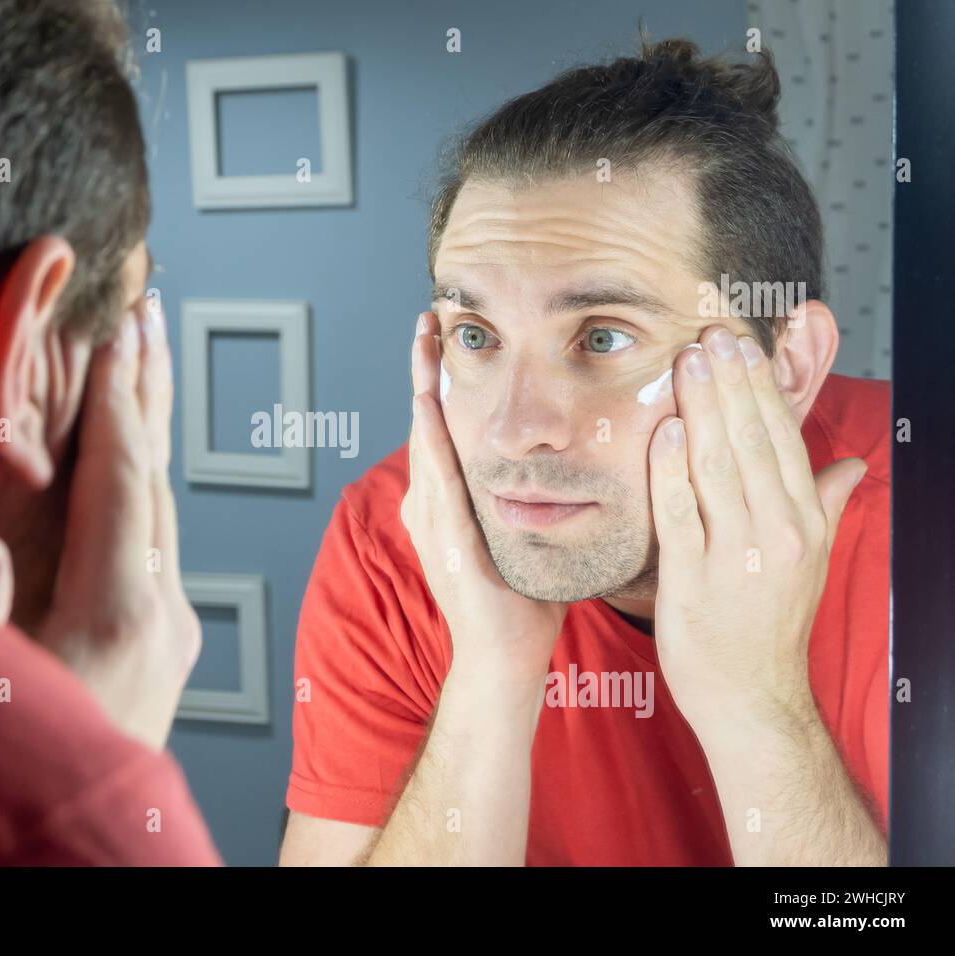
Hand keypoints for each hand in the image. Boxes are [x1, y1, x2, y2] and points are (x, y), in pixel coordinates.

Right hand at [35, 302, 199, 750]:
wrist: (81, 860)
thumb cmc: (24, 776)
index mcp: (123, 612)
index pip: (122, 478)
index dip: (117, 399)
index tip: (117, 330)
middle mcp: (164, 614)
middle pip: (156, 477)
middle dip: (149, 390)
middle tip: (150, 311)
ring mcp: (171, 633)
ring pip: (162, 507)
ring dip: (152, 431)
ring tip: (149, 365)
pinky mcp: (162, 649)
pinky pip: (156, 541)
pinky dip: (144, 486)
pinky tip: (134, 473)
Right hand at [401, 311, 566, 679]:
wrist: (505, 656)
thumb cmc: (523, 600)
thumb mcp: (525, 534)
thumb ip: (531, 498)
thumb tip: (567, 463)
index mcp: (449, 499)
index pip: (444, 426)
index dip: (443, 380)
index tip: (452, 337)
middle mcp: (430, 500)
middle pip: (425, 418)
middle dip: (425, 366)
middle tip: (429, 316)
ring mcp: (429, 514)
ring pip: (423, 433)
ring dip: (421, 383)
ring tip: (424, 338)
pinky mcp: (439, 531)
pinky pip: (434, 470)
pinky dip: (430, 432)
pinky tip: (431, 398)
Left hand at [647, 326, 865, 728]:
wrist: (751, 696)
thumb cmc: (770, 624)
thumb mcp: (810, 561)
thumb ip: (825, 505)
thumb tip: (851, 466)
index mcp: (804, 521)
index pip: (781, 438)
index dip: (759, 388)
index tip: (740, 345)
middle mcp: (776, 532)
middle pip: (750, 441)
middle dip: (728, 382)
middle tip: (708, 333)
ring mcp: (734, 554)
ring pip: (716, 465)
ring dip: (700, 409)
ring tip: (686, 362)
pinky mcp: (692, 577)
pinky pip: (680, 511)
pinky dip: (670, 468)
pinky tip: (662, 430)